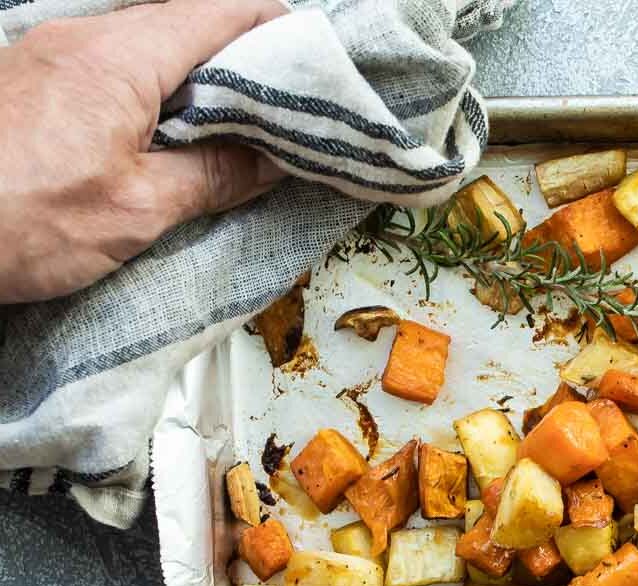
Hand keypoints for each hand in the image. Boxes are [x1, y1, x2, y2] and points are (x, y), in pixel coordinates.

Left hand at [0, 0, 288, 303]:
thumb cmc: (16, 222)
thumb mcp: (137, 212)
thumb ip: (214, 177)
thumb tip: (272, 162)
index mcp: (116, 59)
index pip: (218, 13)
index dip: (275, 30)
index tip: (317, 64)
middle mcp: (80, 40)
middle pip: (183, 23)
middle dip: (242, 61)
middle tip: (287, 111)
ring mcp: (48, 56)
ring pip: (146, 45)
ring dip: (196, 81)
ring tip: (235, 133)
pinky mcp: (28, 82)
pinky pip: (109, 67)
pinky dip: (153, 92)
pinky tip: (168, 139)